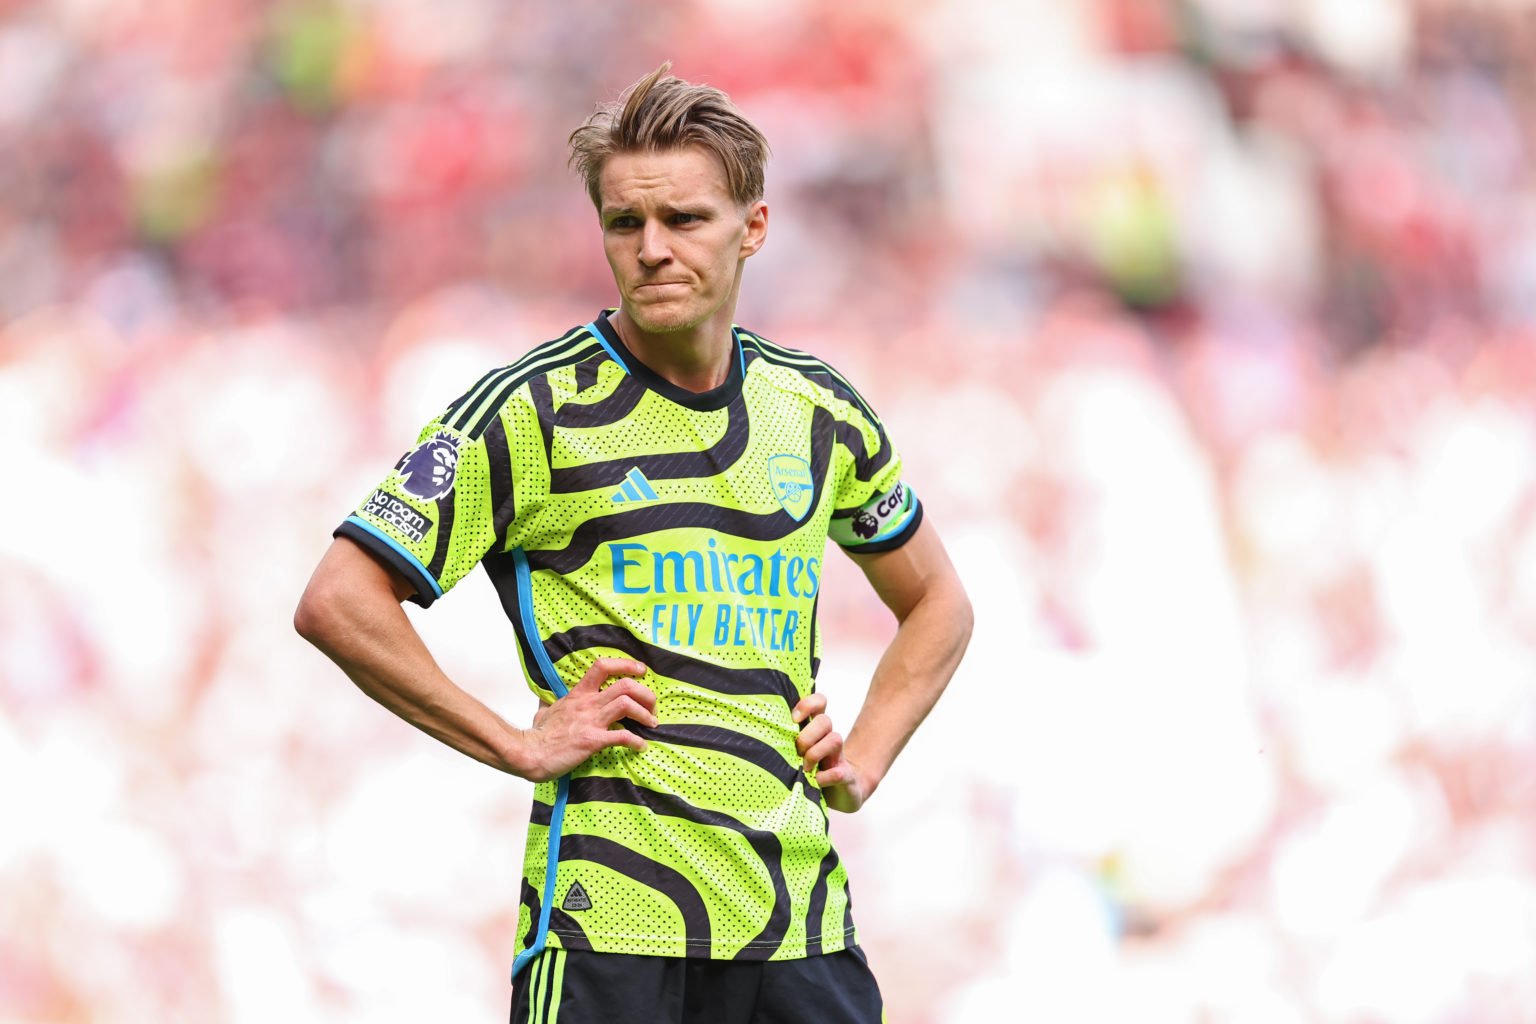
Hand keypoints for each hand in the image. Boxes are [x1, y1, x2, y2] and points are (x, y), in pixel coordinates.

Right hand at [521, 658, 656, 780]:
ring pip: (626, 705)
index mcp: (578, 694)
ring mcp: (591, 721)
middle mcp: (588, 704)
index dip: (626, 665)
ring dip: (645, 715)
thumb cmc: (538, 734)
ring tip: (652, 724)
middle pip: (625, 685)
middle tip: (652, 706)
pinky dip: (636, 741)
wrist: (529, 753)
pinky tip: (641, 746)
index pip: (603, 666)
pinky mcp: (593, 741)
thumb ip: (551, 702)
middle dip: (645, 694)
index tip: (641, 671)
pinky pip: (622, 737)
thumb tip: (547, 699)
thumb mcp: (544, 710)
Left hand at [792, 692, 868, 812]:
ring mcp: (839, 757)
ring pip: (835, 739)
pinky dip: (825, 778)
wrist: (842, 793)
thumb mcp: (796, 753)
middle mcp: (829, 738)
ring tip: (805, 768)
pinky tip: (816, 782)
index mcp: (816, 730)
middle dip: (807, 736)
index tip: (794, 718)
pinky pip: (839, 772)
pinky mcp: (847, 776)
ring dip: (815, 753)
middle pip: (825, 721)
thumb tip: (757, 736)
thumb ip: (785, 741)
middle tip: (797, 752)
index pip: (819, 702)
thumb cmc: (809, 770)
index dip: (808, 704)